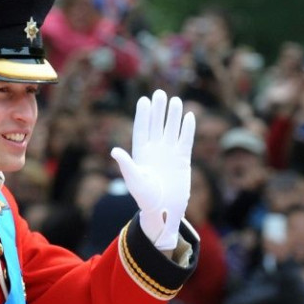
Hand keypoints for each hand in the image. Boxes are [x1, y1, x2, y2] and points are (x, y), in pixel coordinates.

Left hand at [111, 90, 195, 250]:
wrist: (163, 209)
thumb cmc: (145, 197)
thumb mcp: (134, 180)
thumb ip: (126, 165)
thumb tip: (115, 151)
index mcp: (140, 153)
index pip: (142, 129)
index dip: (143, 115)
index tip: (144, 100)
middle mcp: (155, 150)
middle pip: (156, 125)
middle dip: (158, 110)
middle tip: (159, 94)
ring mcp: (169, 153)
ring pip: (171, 129)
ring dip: (173, 116)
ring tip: (175, 100)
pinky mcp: (182, 159)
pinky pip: (185, 140)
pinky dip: (187, 129)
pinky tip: (189, 116)